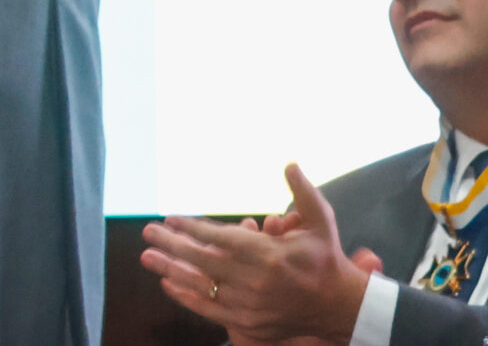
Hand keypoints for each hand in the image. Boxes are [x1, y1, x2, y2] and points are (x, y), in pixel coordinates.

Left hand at [140, 164, 370, 344]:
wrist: (340, 307)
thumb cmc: (326, 259)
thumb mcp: (320, 222)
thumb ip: (303, 193)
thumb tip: (289, 162)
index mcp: (270, 255)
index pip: (221, 239)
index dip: (193, 228)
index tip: (170, 217)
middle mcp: (256, 282)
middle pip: (204, 261)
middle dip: (172, 245)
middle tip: (147, 232)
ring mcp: (250, 306)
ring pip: (203, 286)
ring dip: (172, 270)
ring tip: (147, 256)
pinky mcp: (249, 324)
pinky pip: (210, 310)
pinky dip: (188, 297)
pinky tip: (168, 283)